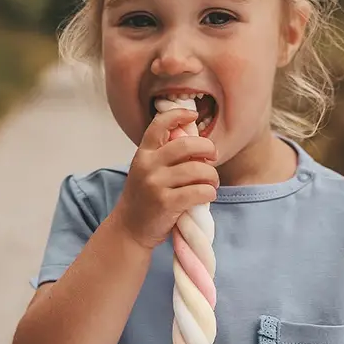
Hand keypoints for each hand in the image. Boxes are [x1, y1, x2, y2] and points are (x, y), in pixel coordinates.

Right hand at [114, 108, 218, 250]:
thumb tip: (197, 143)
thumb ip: (164, 156)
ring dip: (212, 176)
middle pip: (187, 145)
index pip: (159, 124)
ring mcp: (156, 184)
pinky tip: (208, 195)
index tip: (194, 115)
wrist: (130, 229)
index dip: (179, 114)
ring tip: (212, 183)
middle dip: (208, 148)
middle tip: (213, 157)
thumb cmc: (145, 199)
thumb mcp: (147, 171)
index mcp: (144, 154)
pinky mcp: (166, 203)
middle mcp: (148, 165)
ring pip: (198, 169)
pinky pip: (200, 191)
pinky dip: (210, 192)